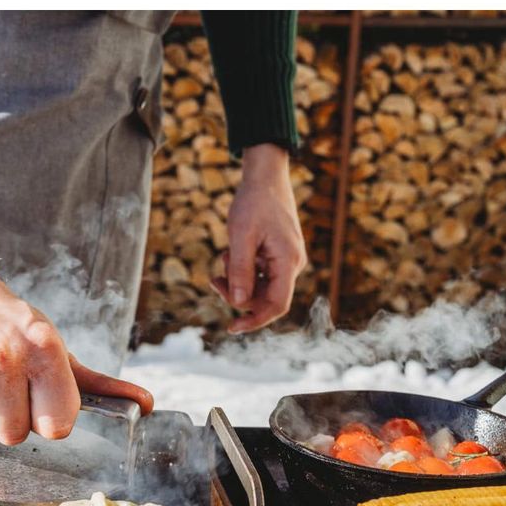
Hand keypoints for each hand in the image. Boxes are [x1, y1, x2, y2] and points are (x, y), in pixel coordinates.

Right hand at [0, 217, 152, 444]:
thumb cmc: (10, 325)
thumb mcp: (55, 346)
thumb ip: (98, 383)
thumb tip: (146, 405)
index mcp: (43, 347)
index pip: (57, 426)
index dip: (47, 420)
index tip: (38, 401)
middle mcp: (3, 354)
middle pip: (14, 435)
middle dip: (9, 420)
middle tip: (2, 389)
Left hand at [211, 143, 307, 333]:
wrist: (265, 178)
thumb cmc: (253, 203)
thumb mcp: (240, 236)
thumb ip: (240, 270)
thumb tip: (238, 302)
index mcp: (288, 262)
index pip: (277, 305)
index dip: (255, 320)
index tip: (232, 328)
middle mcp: (292, 265)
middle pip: (265, 299)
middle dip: (237, 294)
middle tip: (213, 281)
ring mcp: (286, 261)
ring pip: (259, 288)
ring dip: (237, 280)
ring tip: (223, 258)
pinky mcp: (278, 256)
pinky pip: (259, 275)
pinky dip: (242, 271)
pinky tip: (230, 254)